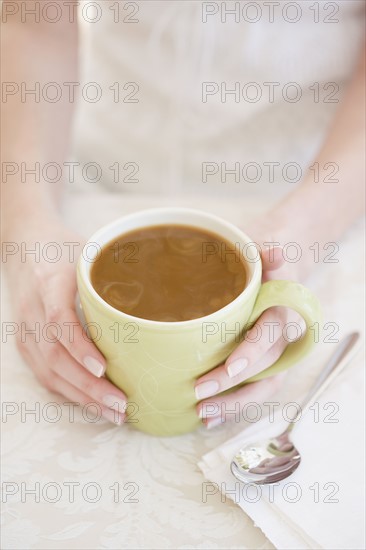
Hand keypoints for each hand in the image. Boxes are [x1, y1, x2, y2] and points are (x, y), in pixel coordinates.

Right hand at [4, 218, 126, 424]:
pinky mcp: (26, 344)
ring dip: (83, 397)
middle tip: (122, 404)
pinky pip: (46, 375)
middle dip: (89, 387)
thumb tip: (164, 295)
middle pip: (56, 357)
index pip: (59, 321)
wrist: (24, 246)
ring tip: (114, 413)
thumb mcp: (87, 252)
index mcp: (49, 284)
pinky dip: (71, 393)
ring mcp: (25, 331)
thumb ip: (114, 273)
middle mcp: (32, 312)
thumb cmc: (63, 249)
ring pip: (50, 374)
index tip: (103, 368)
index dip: (79, 347)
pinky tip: (94, 404)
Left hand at [195, 243, 302, 428]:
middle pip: (263, 369)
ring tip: (204, 414)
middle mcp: (281, 340)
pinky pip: (253, 393)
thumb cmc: (259, 270)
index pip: (268, 335)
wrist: (270, 281)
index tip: (230, 368)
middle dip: (232, 385)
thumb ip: (266, 253)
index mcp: (279, 312)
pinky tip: (208, 418)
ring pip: (261, 388)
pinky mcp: (263, 370)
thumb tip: (277, 251)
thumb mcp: (260, 257)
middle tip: (199, 392)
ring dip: (234, 405)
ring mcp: (274, 358)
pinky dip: (233, 408)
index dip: (251, 353)